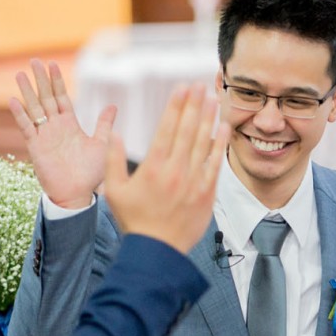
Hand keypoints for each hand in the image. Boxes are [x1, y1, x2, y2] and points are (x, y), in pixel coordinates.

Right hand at [10, 59, 115, 209]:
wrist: (77, 193)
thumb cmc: (90, 173)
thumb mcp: (101, 144)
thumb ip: (104, 124)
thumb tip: (112, 106)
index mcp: (70, 124)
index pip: (61, 97)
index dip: (57, 81)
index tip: (52, 64)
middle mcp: (55, 127)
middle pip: (45, 98)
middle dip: (40, 80)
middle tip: (33, 60)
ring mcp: (44, 136)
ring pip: (34, 109)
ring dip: (27, 92)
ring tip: (20, 74)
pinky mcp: (36, 147)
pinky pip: (27, 128)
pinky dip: (21, 115)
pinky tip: (14, 100)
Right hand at [105, 84, 227, 253]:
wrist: (158, 250)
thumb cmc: (134, 221)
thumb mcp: (114, 190)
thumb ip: (112, 160)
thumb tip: (115, 133)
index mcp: (153, 167)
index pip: (167, 127)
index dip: (176, 105)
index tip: (182, 87)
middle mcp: (175, 170)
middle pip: (187, 129)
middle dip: (194, 104)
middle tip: (199, 84)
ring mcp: (193, 181)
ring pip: (202, 142)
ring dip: (208, 117)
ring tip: (212, 98)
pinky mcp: (207, 193)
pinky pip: (215, 163)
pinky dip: (219, 144)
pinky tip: (222, 127)